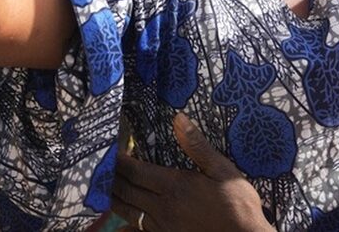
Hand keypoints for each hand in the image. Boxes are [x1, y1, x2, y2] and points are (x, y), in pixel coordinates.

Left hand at [111, 114, 270, 231]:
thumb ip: (197, 146)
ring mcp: (162, 226)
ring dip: (114, 198)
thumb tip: (178, 119)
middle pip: (126, 191)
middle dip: (112, 178)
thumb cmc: (237, 204)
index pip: (135, 171)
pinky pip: (138, 231)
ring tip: (104, 188)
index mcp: (174, 186)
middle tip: (101, 167)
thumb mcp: (223, 170)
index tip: (110, 151)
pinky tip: (120, 225)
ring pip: (128, 212)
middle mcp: (162, 207)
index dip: (119, 161)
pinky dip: (126, 226)